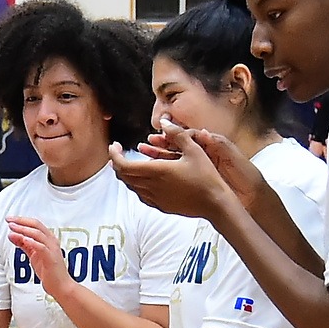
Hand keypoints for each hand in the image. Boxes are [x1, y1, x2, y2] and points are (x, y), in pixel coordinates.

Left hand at [6, 218, 69, 294]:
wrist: (60, 286)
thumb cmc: (48, 271)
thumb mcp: (33, 255)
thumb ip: (23, 245)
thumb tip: (12, 235)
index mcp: (48, 239)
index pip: (35, 224)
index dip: (22, 220)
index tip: (10, 219)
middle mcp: (51, 241)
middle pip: (36, 225)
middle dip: (21, 221)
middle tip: (9, 220)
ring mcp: (52, 249)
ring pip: (38, 234)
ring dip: (24, 230)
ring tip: (13, 228)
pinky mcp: (51, 258)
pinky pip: (42, 248)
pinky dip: (32, 242)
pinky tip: (24, 240)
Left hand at [110, 131, 237, 220]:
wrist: (214, 203)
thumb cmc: (206, 176)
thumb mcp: (194, 149)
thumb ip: (176, 134)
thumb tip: (163, 121)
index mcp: (156, 171)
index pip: (123, 165)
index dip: (114, 155)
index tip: (114, 146)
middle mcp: (151, 186)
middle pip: (123, 176)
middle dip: (117, 163)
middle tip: (119, 152)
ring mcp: (155, 198)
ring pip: (131, 187)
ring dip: (126, 174)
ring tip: (130, 163)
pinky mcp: (161, 206)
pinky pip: (141, 195)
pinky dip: (136, 185)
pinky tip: (144, 179)